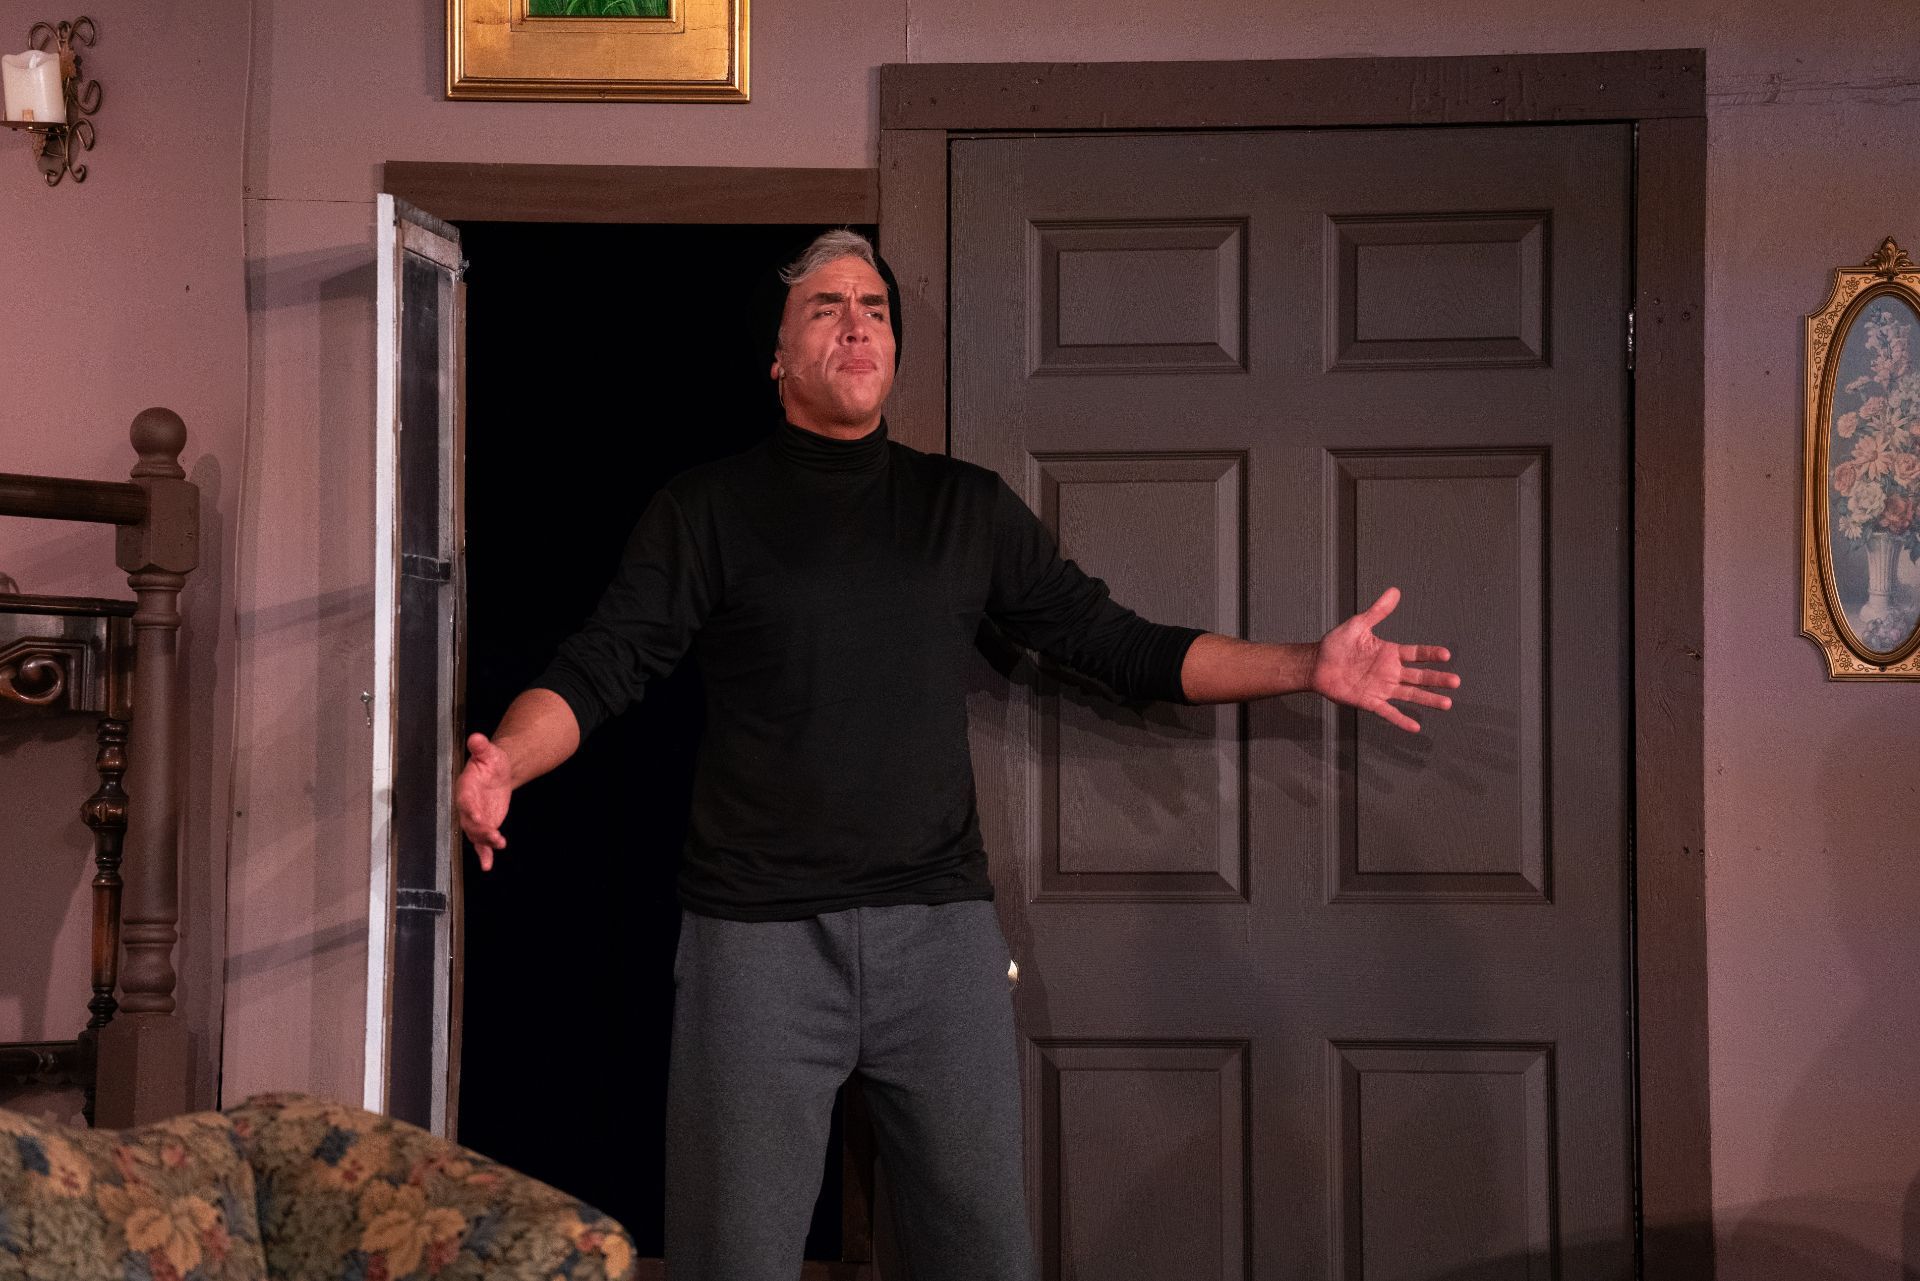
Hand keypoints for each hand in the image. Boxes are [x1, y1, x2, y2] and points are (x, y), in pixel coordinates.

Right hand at [456, 732, 513, 869]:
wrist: (496, 772)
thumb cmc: (490, 762)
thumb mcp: (488, 751)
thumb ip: (481, 746)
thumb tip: (477, 737)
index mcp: (465, 788)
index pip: (465, 800)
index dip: (470, 809)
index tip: (478, 816)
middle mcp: (467, 806)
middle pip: (469, 821)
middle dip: (479, 830)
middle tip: (492, 836)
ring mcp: (475, 818)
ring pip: (476, 834)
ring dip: (485, 842)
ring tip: (498, 844)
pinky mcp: (484, 825)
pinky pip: (481, 842)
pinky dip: (484, 854)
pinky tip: (487, 865)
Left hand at [1312, 587, 1460, 732]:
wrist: (1316, 663)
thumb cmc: (1336, 644)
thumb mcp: (1359, 624)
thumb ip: (1378, 611)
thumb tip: (1394, 591)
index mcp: (1389, 653)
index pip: (1416, 654)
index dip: (1430, 654)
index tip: (1446, 655)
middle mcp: (1389, 672)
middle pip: (1419, 677)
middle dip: (1437, 679)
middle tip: (1456, 682)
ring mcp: (1381, 688)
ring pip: (1409, 695)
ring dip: (1427, 699)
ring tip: (1446, 704)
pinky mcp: (1369, 701)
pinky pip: (1388, 712)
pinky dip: (1401, 720)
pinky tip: (1415, 726)